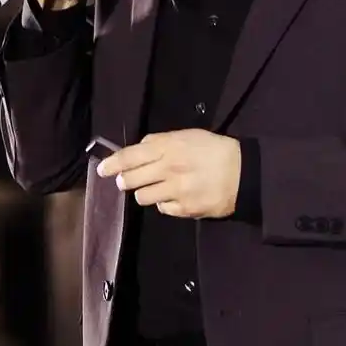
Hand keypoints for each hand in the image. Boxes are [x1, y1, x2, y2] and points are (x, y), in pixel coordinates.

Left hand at [97, 130, 241, 218]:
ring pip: (143, 197)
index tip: (101, 170)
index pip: (131, 156)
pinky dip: (164, 203)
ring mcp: (176, 191)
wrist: (244, 173)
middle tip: (126, 181)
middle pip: (132, 179)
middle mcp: (168, 169)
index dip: (113, 164)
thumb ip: (162, 141)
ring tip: (157, 188)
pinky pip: (162, 209)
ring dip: (145, 193)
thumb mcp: (188, 136)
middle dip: (126, 181)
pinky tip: (175, 197)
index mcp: (169, 148)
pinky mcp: (184, 209)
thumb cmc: (215, 150)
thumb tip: (140, 148)